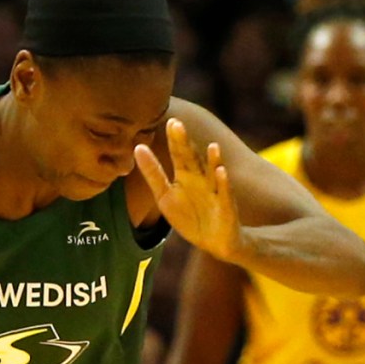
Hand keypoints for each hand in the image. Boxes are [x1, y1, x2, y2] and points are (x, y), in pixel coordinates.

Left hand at [133, 118, 241, 262]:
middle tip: (177, 124)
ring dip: (213, 160)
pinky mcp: (226, 206)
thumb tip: (138, 147)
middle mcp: (201, 179)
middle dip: (185, 144)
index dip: (174, 140)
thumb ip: (153, 174)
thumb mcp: (165, 196)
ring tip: (212, 146)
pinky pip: (225, 193)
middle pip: (192, 159)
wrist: (212, 241)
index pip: (178, 154)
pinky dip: (223, 183)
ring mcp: (215, 191)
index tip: (169, 121)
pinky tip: (221, 172)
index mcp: (185, 175)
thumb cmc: (189, 216)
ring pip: (213, 173)